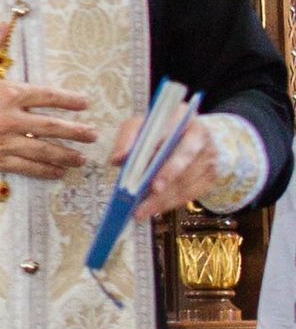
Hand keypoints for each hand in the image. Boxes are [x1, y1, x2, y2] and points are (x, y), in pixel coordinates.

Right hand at [0, 24, 98, 178]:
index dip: (69, 99)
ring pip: (43, 150)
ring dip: (66, 154)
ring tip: (81, 158)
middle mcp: (9, 119)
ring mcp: (3, 142)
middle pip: (52, 127)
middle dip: (76, 131)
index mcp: (5, 93)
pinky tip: (57, 172)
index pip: (46, 96)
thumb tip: (5, 24)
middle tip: (92, 135)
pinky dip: (44, 170)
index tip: (84, 102)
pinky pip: (25, 166)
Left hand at [113, 106, 229, 224]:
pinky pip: (192, 193)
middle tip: (141, 203)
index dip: (159, 156)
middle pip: (182, 161)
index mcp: (181, 116)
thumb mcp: (141, 125)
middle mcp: (200, 135)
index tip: (149, 181)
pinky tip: (154, 209)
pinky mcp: (211, 175)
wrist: (193, 137)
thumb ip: (128, 138)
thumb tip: (117, 159)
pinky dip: (172, 203)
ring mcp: (209, 156)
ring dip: (163, 200)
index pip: (171, 134)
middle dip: (162, 182)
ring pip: (186, 182)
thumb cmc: (161, 131)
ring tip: (140, 212)